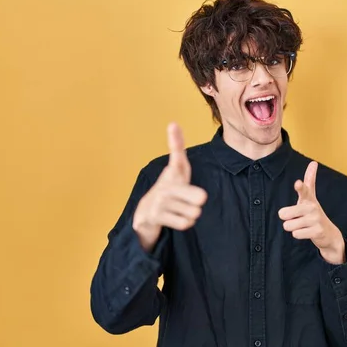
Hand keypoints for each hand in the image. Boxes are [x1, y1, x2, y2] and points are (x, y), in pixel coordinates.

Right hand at [133, 123, 207, 251]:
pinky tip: (175, 218)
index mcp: (173, 171)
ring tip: (179, 209)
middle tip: (188, 200)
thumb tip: (173, 123)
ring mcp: (158, 201)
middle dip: (198, 202)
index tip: (173, 125)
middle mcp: (164, 184)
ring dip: (191, 214)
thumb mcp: (179, 171)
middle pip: (200, 197)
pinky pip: (185, 223)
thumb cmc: (169, 190)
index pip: (177, 155)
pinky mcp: (154, 216)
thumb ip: (179, 150)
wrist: (146, 214)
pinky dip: (185, 223)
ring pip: (194, 212)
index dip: (176, 141)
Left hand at [278, 161, 345, 264]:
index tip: (298, 183)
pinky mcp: (317, 232)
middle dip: (286, 218)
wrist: (329, 233)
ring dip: (292, 227)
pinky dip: (298, 234)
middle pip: (285, 213)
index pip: (304, 190)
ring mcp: (316, 220)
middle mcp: (313, 207)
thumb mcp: (310, 197)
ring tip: (302, 225)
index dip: (300, 187)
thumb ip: (309, 181)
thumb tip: (314, 162)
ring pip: (288, 225)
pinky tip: (306, 232)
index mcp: (309, 198)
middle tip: (295, 218)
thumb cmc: (314, 213)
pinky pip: (296, 234)